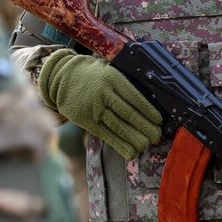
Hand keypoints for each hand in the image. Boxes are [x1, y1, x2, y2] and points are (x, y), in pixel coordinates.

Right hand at [39, 49, 161, 160]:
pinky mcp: (86, 121)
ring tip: (146, 146)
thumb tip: (150, 101)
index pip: (134, 97)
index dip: (148, 111)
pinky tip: (131, 152)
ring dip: (134, 139)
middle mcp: (103, 93)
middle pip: (127, 114)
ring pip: (117, 127)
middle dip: (145, 128)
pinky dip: (119, 145)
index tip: (159, 121)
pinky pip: (105, 135)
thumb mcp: (109, 69)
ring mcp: (93, 108)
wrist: (62, 76)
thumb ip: (125, 82)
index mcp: (112, 78)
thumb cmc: (94, 74)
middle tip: (157, 137)